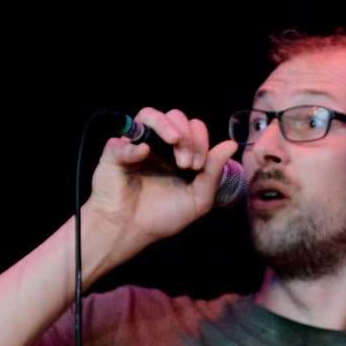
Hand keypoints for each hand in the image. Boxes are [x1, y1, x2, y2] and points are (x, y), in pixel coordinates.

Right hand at [84, 106, 241, 256]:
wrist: (130, 231)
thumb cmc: (162, 217)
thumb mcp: (198, 198)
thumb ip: (214, 171)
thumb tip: (232, 143)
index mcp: (178, 154)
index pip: (193, 128)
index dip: (201, 140)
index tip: (198, 166)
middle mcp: (157, 145)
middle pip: (176, 117)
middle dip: (188, 137)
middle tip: (188, 163)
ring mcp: (135, 145)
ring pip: (150, 114)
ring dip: (168, 126)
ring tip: (175, 143)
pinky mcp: (114, 152)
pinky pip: (123, 138)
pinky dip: (135, 145)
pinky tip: (143, 153)